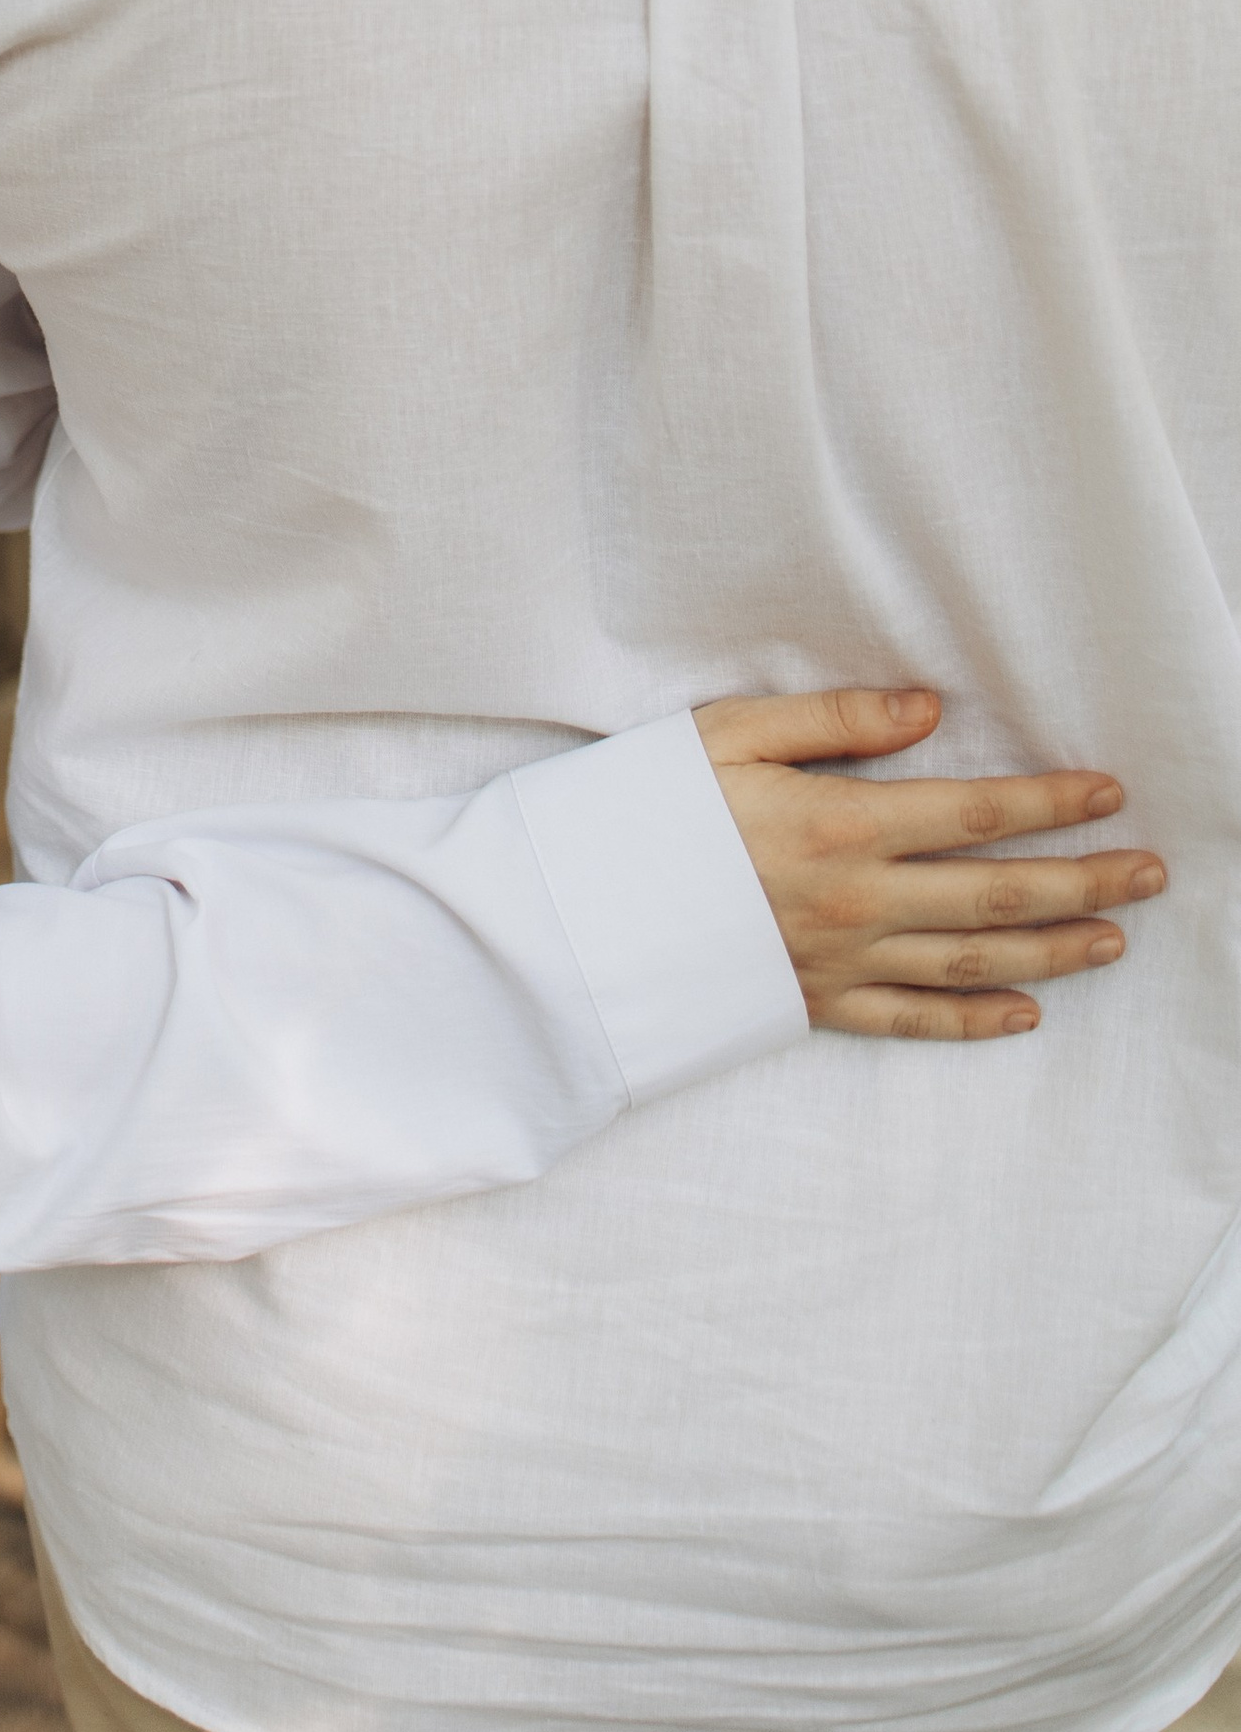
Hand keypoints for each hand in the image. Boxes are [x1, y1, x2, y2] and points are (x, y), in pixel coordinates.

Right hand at [696, 688, 1165, 1039]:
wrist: (581, 912)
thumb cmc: (649, 806)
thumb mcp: (727, 733)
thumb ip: (833, 719)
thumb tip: (926, 709)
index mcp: (839, 825)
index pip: (973, 813)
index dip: (1048, 802)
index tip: (1107, 793)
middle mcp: (855, 901)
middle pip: (996, 893)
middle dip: (1084, 880)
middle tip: (1151, 872)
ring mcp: (841, 961)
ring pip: (972, 960)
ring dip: (1054, 950)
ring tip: (1114, 937)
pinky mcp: (816, 1003)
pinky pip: (913, 1021)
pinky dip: (974, 1021)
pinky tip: (1025, 1014)